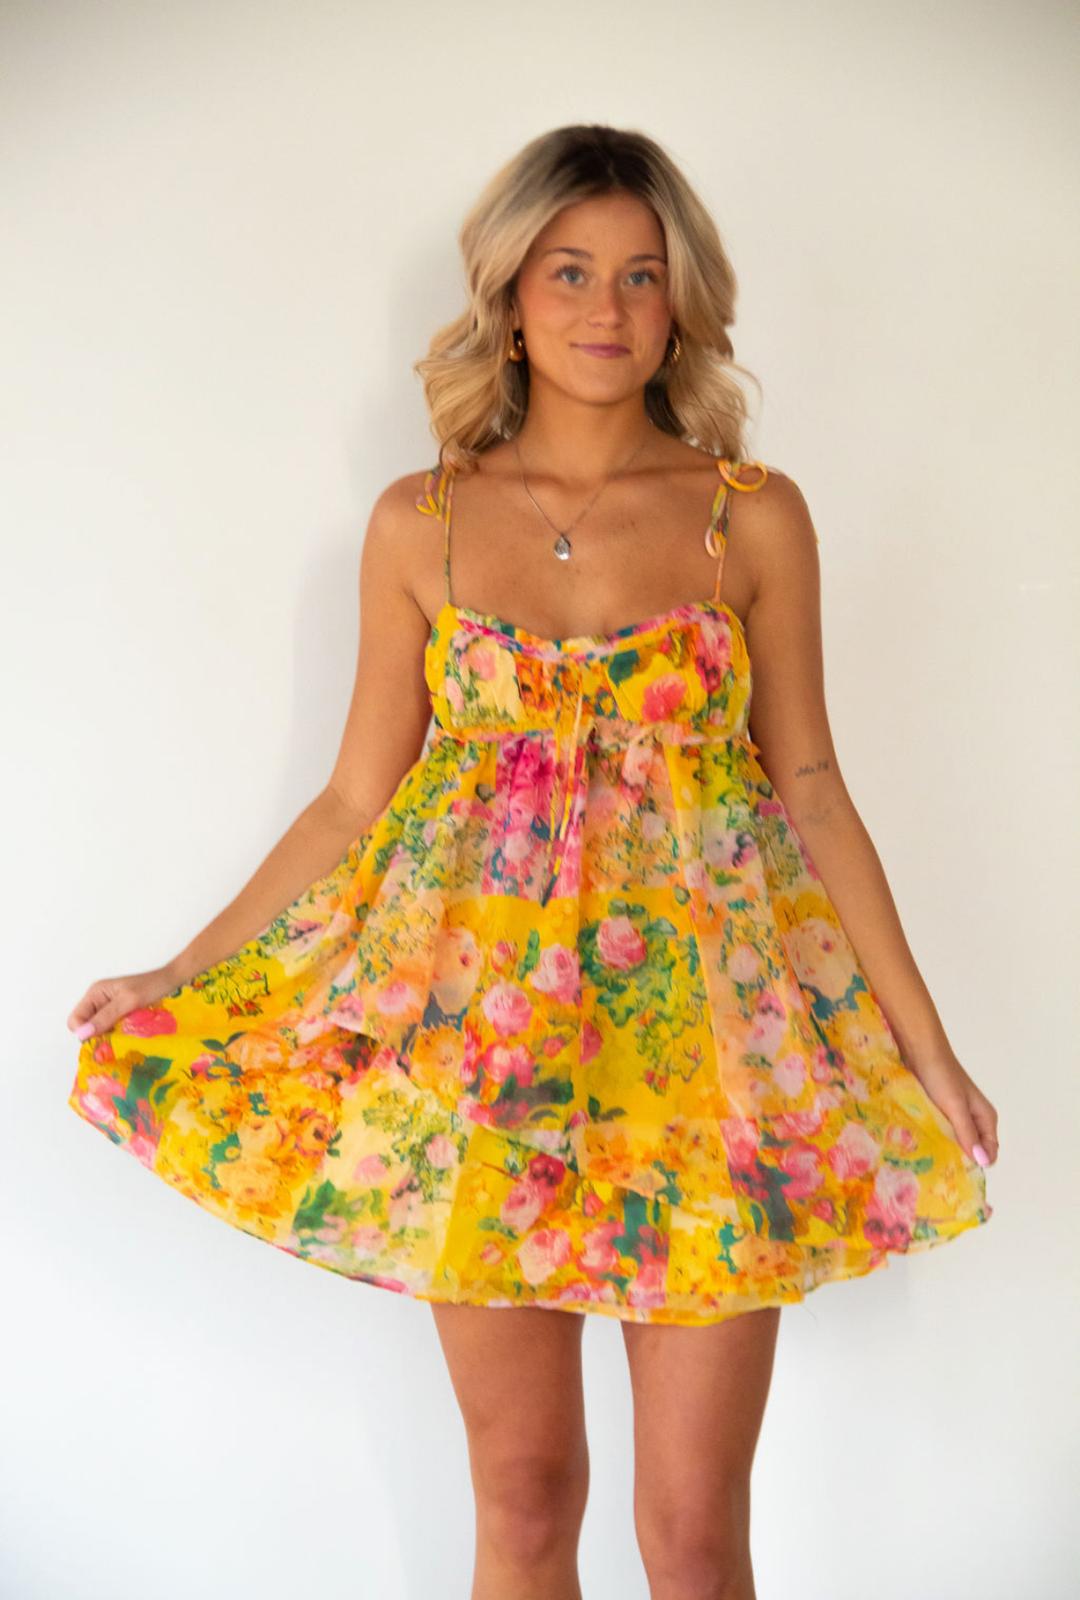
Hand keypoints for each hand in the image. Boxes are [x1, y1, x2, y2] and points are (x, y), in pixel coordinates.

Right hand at [66, 964, 181, 1042]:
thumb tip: (82, 1034)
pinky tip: (130, 1034)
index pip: (75, 1020)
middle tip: (117, 1037)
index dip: (85, 1032)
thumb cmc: (152, 986)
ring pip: (99, 1030)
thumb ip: (105, 1017)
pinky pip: (111, 1029)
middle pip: (85, 1027)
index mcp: (95, 993)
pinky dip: (118, 1034)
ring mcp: (109, 1008)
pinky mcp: (120, 1015)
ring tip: (126, 1036)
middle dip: (97, 1035)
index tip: (103, 1038)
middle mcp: (98, 1001)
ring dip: (109, 1036)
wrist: (173, 981)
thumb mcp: (128, 1002)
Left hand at [909, 1048, 998, 1167]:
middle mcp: (974, 1119)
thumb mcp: (956, 1107)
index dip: (977, 1164)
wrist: (920, 1050)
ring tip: (930, 1159)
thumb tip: (983, 1162)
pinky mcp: (940, 1111)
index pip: (989, 1152)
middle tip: (940, 1170)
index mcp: (986, 1118)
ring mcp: (957, 1115)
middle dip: (959, 1159)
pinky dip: (935, 1138)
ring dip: (945, 1149)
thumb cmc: (941, 1076)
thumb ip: (968, 1133)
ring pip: (956, 1141)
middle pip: (972, 1149)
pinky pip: (942, 1132)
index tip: (957, 1174)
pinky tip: (923, 1144)